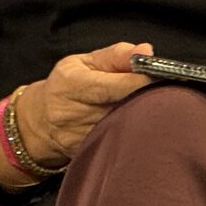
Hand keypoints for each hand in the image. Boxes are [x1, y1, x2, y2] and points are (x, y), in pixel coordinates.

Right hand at [0, 41, 155, 185]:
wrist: (39, 121)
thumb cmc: (67, 85)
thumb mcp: (85, 61)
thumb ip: (117, 55)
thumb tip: (146, 52)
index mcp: (70, 84)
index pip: (109, 86)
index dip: (138, 82)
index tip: (161, 77)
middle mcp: (72, 113)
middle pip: (119, 108)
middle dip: (146, 100)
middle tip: (166, 91)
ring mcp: (78, 137)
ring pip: (121, 128)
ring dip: (142, 117)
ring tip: (156, 106)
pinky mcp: (86, 153)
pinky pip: (117, 142)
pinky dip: (132, 132)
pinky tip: (140, 124)